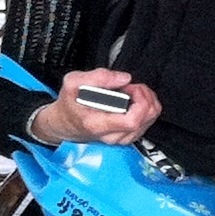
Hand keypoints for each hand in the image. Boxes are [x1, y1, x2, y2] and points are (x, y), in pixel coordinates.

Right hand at [34, 68, 159, 146]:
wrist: (64, 123)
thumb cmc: (69, 104)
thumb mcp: (73, 82)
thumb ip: (98, 77)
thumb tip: (124, 78)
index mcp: (98, 124)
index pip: (132, 120)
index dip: (139, 100)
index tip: (129, 87)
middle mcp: (112, 136)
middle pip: (145, 119)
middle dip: (145, 96)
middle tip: (132, 86)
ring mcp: (120, 139)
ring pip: (149, 120)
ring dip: (147, 101)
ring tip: (132, 91)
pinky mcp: (127, 137)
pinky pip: (147, 122)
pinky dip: (146, 108)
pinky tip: (134, 100)